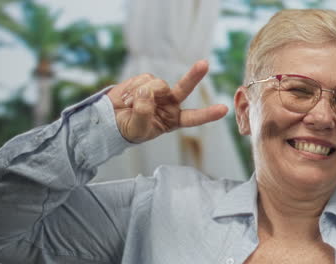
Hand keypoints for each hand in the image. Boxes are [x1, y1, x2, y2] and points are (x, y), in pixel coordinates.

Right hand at [106, 60, 228, 143]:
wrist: (111, 119)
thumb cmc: (128, 129)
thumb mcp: (138, 128)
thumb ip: (144, 113)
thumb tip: (147, 93)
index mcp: (173, 120)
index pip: (193, 118)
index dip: (208, 114)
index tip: (224, 109)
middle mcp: (170, 103)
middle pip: (184, 88)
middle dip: (194, 75)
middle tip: (204, 64)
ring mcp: (159, 91)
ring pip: (158, 84)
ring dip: (143, 92)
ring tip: (130, 105)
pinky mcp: (146, 80)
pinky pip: (143, 79)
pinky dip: (133, 88)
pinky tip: (127, 97)